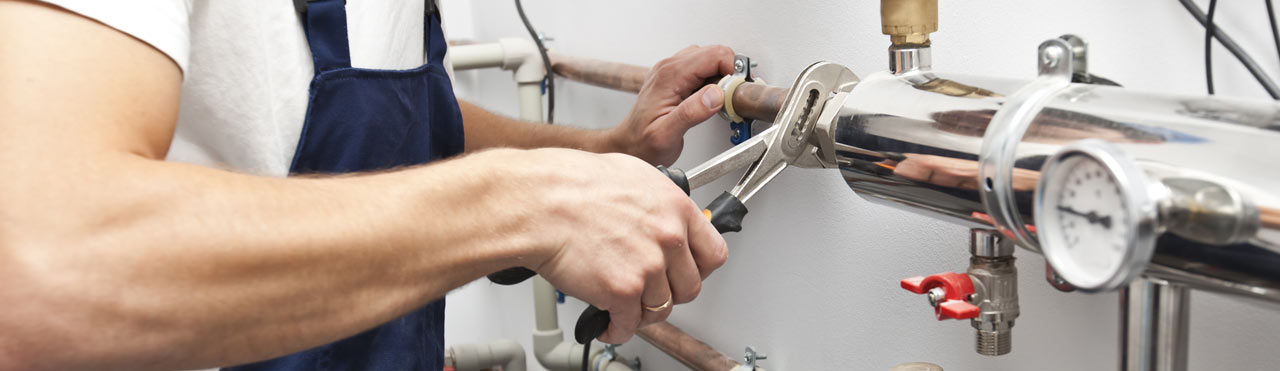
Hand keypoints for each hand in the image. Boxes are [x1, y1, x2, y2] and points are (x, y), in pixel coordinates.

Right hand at [512, 149, 728, 342]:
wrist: (540, 202)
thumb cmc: (571, 184)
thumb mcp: (631, 174)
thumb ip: (656, 202)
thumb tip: (660, 215)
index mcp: (675, 208)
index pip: (713, 253)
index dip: (699, 268)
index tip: (686, 273)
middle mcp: (668, 238)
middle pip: (690, 287)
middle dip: (670, 293)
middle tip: (652, 291)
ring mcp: (648, 267)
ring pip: (661, 309)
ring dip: (643, 313)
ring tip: (627, 307)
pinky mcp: (622, 291)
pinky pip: (630, 325)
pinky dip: (618, 329)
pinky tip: (609, 323)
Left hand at [607, 45, 735, 165]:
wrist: (630, 144)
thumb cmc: (643, 142)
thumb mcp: (666, 135)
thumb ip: (691, 113)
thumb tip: (715, 95)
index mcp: (669, 76)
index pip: (713, 55)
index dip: (731, 72)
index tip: (734, 93)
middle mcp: (670, 68)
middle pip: (714, 53)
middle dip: (729, 74)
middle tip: (729, 100)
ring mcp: (672, 70)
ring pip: (709, 58)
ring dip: (722, 77)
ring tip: (719, 101)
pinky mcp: (676, 77)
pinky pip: (702, 68)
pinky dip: (713, 80)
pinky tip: (710, 99)